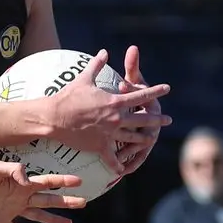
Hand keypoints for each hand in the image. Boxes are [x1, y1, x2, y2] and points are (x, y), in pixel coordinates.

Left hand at [0, 162, 87, 222]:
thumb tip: (28, 180)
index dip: (63, 181)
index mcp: (21, 184)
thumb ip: (12, 170)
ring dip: (53, 220)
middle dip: (66, 202)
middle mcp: (20, 197)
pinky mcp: (1, 221)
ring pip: (38, 216)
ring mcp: (12, 210)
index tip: (80, 181)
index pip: (47, 182)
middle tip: (83, 202)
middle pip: (48, 200)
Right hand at [39, 49, 171, 173]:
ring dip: (144, 140)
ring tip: (151, 140)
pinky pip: (112, 159)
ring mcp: (110, 134)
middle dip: (157, 120)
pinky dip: (118, 165)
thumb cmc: (68, 97)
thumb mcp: (84, 78)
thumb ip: (97, 65)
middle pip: (143, 119)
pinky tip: (123, 170)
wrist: (54, 117)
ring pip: (133, 139)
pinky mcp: (100, 147)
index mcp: (115, 101)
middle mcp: (116, 118)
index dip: (155, 91)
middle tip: (168, 120)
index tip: (167, 89)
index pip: (141, 95)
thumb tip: (104, 52)